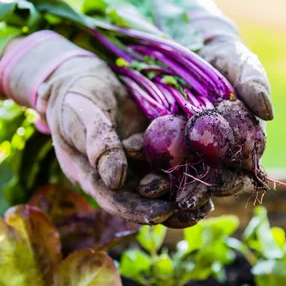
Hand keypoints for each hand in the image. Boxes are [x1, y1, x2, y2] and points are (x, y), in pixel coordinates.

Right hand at [0, 30, 211, 226]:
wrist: (85, 72)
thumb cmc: (75, 93)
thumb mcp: (82, 114)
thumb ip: (98, 143)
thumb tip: (116, 181)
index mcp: (90, 174)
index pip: (114, 199)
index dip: (137, 210)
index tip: (163, 213)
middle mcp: (113, 174)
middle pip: (140, 199)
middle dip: (168, 208)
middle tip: (195, 213)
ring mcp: (133, 161)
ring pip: (158, 184)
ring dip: (181, 195)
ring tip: (206, 204)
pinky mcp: (150, 145)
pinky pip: (169, 161)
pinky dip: (187, 169)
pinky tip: (209, 174)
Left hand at [135, 11, 271, 202]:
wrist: (183, 38)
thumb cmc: (219, 54)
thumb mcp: (237, 60)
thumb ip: (253, 81)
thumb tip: (268, 112)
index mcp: (235, 140)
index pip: (237, 168)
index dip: (232, 178)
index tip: (224, 184)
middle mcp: (208, 150)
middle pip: (205, 179)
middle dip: (196, 191)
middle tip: (186, 199)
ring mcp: (179, 148)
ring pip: (174, 175)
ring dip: (165, 187)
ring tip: (152, 190)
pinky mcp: (152, 140)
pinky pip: (145, 157)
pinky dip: (138, 161)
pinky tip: (127, 165)